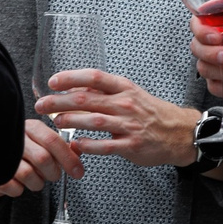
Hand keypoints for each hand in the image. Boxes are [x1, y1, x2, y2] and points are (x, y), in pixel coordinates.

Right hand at [0, 119, 85, 196]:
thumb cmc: (20, 149)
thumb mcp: (39, 141)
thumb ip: (59, 146)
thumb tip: (79, 150)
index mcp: (29, 127)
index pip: (53, 141)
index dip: (69, 159)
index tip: (78, 172)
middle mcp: (15, 138)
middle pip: (43, 159)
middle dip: (53, 173)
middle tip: (51, 175)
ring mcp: (1, 154)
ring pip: (28, 175)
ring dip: (36, 183)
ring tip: (32, 178)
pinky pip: (14, 188)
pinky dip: (19, 190)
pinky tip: (17, 182)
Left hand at [37, 70, 200, 167]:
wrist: (179, 133)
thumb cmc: (151, 113)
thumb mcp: (130, 94)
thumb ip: (104, 93)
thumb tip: (74, 90)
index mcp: (124, 88)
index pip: (94, 77)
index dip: (71, 78)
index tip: (53, 82)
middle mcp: (126, 104)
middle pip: (87, 99)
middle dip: (60, 102)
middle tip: (43, 105)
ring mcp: (129, 125)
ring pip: (94, 121)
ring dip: (71, 121)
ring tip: (56, 122)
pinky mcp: (131, 145)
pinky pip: (105, 146)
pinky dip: (88, 146)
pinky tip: (76, 145)